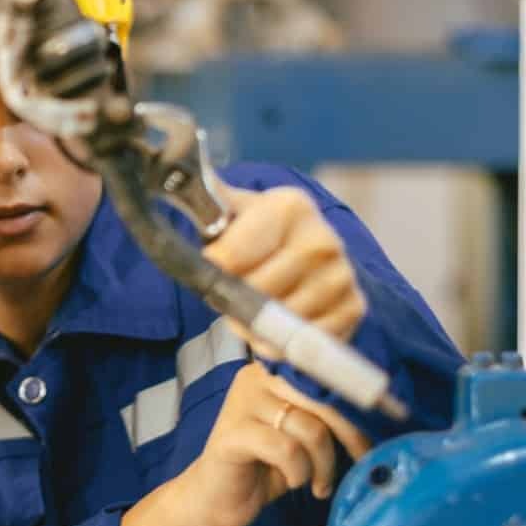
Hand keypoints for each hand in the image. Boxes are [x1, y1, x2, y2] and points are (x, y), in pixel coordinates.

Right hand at [174, 363, 373, 525]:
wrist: (214, 499)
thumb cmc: (264, 466)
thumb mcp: (301, 434)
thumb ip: (325, 413)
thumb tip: (381, 408)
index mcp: (274, 371)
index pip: (326, 372)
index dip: (356, 398)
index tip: (381, 423)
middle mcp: (256, 378)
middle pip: (322, 397)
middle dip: (350, 433)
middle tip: (361, 459)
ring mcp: (242, 403)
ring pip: (310, 427)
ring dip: (323, 464)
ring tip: (318, 483)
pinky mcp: (232, 434)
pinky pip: (286, 450)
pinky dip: (298, 472)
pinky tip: (292, 482)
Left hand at [202, 185, 367, 353]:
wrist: (317, 252)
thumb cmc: (266, 233)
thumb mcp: (239, 210)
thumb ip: (210, 203)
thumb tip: (174, 182)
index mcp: (290, 207)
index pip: (231, 258)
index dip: (213, 269)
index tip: (213, 266)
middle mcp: (322, 240)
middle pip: (253, 294)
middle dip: (231, 301)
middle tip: (228, 295)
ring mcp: (341, 277)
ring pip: (274, 323)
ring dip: (251, 327)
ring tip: (250, 310)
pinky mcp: (351, 310)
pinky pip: (298, 343)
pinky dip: (278, 343)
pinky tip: (275, 324)